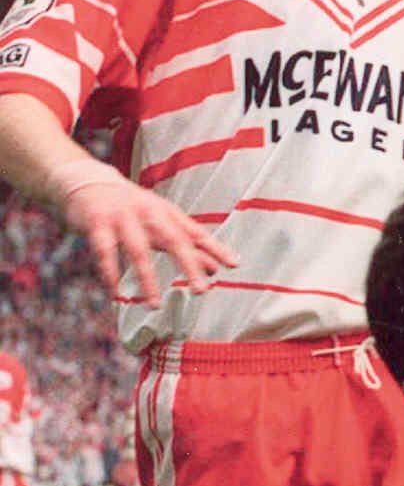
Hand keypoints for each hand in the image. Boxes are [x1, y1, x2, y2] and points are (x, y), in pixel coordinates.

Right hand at [61, 174, 237, 308]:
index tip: (234, 265)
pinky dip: (110, 272)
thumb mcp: (161, 220)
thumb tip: (214, 268)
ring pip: (138, 250)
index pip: (196, 232)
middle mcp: (149, 213)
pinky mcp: (98, 223)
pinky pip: (105, 251)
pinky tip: (115, 292)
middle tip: (202, 290)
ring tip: (155, 304)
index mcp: (167, 212)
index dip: (215, 248)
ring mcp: (123, 217)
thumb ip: (186, 242)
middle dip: (189, 265)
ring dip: (148, 278)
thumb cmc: (132, 207)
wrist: (88, 181)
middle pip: (173, 240)